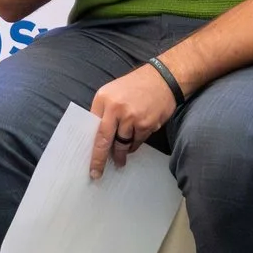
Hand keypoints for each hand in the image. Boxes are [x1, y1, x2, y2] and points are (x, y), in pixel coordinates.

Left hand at [88, 63, 177, 178]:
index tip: (89, 164)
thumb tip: (96, 137)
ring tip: (121, 158)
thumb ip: (104, 112)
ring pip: (123, 143)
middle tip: (97, 173)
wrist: (163, 78)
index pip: (93, 128)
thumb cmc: (135, 86)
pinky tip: (135, 139)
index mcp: (103, 99)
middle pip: (104, 140)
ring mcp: (132, 117)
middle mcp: (115, 108)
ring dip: (122, 152)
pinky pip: (137, 141)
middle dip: (100, 160)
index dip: (91, 148)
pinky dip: (135, 144)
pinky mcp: (147, 124)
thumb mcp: (113, 92)